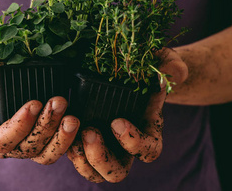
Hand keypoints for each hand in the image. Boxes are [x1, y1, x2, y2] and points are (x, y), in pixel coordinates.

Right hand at [0, 67, 79, 164]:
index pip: (1, 139)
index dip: (19, 125)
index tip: (34, 103)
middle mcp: (5, 146)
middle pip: (28, 147)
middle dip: (46, 125)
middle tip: (60, 101)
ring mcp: (25, 148)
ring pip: (45, 154)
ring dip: (61, 137)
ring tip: (73, 117)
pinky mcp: (42, 145)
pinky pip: (57, 150)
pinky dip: (69, 140)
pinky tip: (79, 125)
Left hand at [67, 47, 187, 182]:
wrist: (128, 68)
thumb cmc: (149, 66)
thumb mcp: (162, 60)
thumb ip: (170, 66)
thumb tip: (171, 74)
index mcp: (149, 131)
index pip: (148, 151)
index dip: (133, 142)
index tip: (117, 121)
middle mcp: (126, 146)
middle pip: (117, 172)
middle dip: (100, 157)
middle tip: (89, 132)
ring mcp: (105, 145)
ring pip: (93, 172)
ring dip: (81, 158)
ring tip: (72, 130)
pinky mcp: (85, 139)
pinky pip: (75, 157)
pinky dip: (66, 146)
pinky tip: (60, 125)